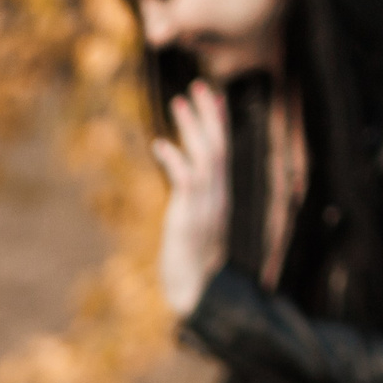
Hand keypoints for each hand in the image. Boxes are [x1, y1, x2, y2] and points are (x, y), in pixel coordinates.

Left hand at [152, 80, 230, 317]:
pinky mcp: (190, 219)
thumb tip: (185, 193)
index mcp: (221, 198)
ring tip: (178, 102)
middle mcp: (218, 199)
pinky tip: (160, 145)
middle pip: (218, 147)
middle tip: (197, 86)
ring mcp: (206, 208)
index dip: (217, 125)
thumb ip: (192, 207)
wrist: (198, 296)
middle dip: (208, 116)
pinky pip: (186, 182)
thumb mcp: (194, 230)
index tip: (210, 99)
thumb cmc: (194, 268)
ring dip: (192, 129)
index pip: (223, 153)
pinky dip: (175, 160)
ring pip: (205, 158)